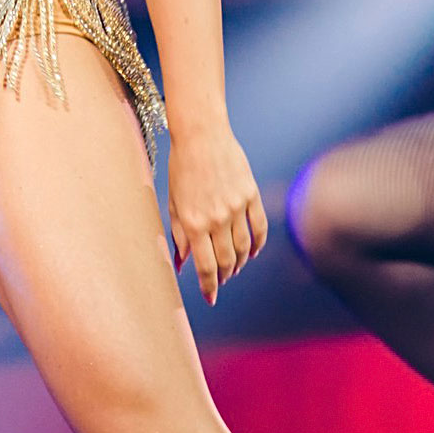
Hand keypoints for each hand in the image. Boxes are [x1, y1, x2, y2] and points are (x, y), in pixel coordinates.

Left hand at [167, 116, 268, 305]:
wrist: (201, 133)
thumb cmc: (181, 166)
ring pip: (244, 248)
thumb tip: (181, 263)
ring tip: (234, 267)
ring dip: (240, 263)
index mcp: (194, 222)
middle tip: (221, 280)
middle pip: (227, 261)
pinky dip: (258, 244)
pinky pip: (260, 228)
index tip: (211, 299)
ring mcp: (237, 207)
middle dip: (224, 276)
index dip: (209, 287)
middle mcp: (217, 218)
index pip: (206, 267)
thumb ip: (178, 233)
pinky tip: (253, 252)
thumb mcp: (173, 200)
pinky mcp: (251, 195)